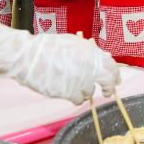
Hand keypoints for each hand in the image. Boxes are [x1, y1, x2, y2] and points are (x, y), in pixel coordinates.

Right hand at [0, 23, 119, 103]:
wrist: (28, 56)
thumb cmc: (47, 47)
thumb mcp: (74, 44)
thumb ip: (89, 53)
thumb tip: (101, 59)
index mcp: (92, 53)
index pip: (112, 67)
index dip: (115, 75)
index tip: (115, 80)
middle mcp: (89, 67)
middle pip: (107, 82)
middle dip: (109, 88)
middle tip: (107, 92)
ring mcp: (80, 81)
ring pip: (90, 92)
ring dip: (85, 91)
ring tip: (73, 85)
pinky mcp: (69, 92)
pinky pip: (78, 99)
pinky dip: (75, 98)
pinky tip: (68, 92)